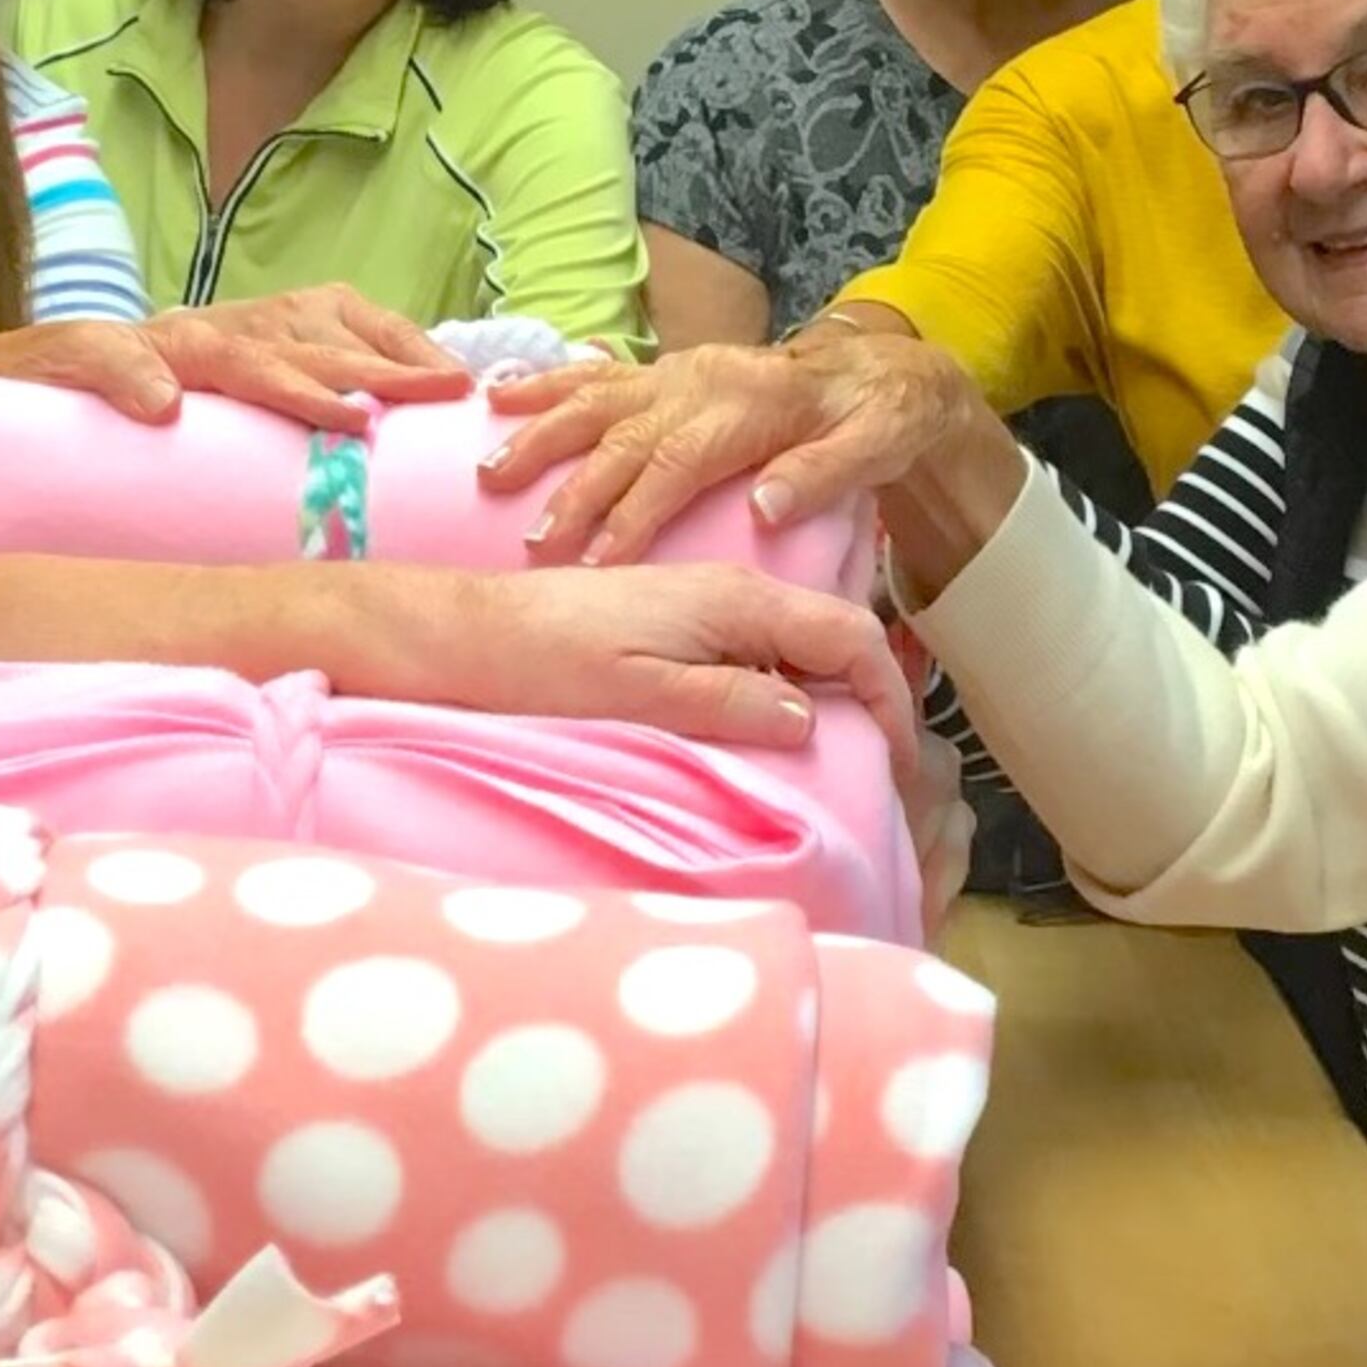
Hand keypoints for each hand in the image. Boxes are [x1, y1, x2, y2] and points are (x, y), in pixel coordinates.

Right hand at [0, 285, 468, 432]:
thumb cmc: (114, 419)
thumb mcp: (207, 424)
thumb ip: (272, 430)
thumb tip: (368, 453)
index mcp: (240, 339)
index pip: (333, 322)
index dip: (396, 347)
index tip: (458, 384)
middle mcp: (197, 332)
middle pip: (296, 335)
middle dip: (371, 364)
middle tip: (436, 397)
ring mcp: (138, 344)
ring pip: (220, 347)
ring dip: (283, 375)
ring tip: (345, 410)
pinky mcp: (68, 358)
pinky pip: (98, 356)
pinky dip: (127, 376)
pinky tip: (159, 406)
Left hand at [349, 562, 893, 751]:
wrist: (468, 633)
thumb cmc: (545, 661)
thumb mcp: (643, 693)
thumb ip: (731, 701)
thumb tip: (810, 719)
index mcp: (738, 600)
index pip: (853, 635)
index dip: (890, 697)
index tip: (898, 761)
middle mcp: (733, 591)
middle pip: (836, 638)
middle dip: (870, 701)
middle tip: (879, 774)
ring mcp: (707, 606)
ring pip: (799, 648)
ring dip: (827, 699)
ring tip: (836, 766)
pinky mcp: (680, 624)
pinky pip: (758, 653)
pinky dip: (782, 691)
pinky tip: (770, 736)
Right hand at [478, 335, 985, 566]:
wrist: (880, 366)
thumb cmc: (877, 419)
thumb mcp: (876, 448)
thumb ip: (821, 475)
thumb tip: (768, 505)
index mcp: (746, 411)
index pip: (676, 465)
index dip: (633, 514)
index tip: (593, 562)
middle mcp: (698, 385)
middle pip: (620, 438)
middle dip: (571, 490)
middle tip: (533, 542)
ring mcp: (674, 373)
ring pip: (592, 399)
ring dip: (538, 434)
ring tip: (489, 471)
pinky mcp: (663, 371)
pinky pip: (594, 373)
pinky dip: (544, 383)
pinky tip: (498, 396)